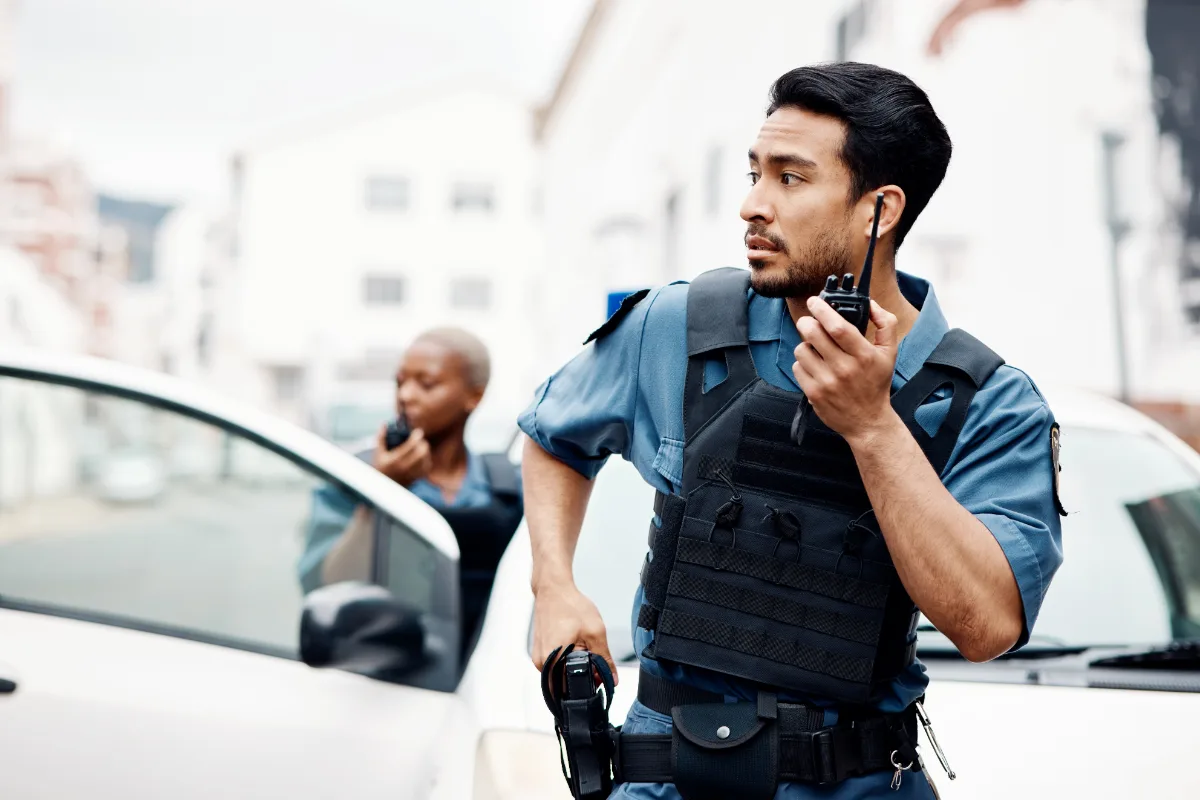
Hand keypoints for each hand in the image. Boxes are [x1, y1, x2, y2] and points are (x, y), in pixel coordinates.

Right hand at [372, 424, 431, 486]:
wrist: (381, 488)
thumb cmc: (379, 467)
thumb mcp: (378, 452)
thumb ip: (381, 437)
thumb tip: (384, 423)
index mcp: (394, 460)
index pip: (411, 446)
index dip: (417, 437)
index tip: (418, 432)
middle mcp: (404, 468)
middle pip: (421, 453)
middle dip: (423, 444)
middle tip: (420, 440)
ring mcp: (411, 474)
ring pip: (426, 461)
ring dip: (426, 452)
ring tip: (422, 448)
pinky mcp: (415, 479)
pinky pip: (426, 468)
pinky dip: (427, 461)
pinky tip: (423, 457)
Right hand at [530, 582, 617, 684]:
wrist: (553, 589)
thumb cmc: (569, 605)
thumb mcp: (595, 632)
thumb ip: (605, 659)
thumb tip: (612, 678)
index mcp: (553, 660)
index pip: (571, 689)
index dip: (588, 686)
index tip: (599, 676)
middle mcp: (541, 662)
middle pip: (565, 683)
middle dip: (581, 675)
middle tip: (591, 656)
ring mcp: (539, 657)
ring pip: (560, 672)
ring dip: (573, 665)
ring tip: (580, 644)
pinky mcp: (539, 650)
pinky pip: (555, 663)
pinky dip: (566, 657)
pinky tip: (572, 641)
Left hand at [792, 298, 898, 442]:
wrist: (868, 421)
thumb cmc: (876, 383)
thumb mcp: (889, 353)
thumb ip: (885, 324)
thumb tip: (870, 303)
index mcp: (864, 355)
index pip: (838, 327)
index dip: (822, 310)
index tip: (814, 301)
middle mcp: (844, 369)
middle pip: (813, 334)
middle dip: (806, 322)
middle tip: (809, 321)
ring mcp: (827, 382)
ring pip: (801, 350)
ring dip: (806, 345)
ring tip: (816, 350)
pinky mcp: (813, 393)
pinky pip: (797, 367)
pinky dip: (803, 364)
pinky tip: (815, 367)